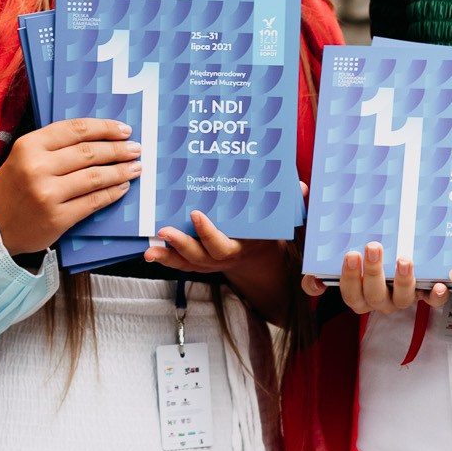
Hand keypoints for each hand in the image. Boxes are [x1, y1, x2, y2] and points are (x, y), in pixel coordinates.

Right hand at [0, 118, 137, 257]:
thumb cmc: (15, 185)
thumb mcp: (26, 155)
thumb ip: (56, 144)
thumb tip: (101, 136)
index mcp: (30, 145)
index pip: (76, 130)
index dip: (105, 128)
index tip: (124, 130)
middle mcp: (38, 167)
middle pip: (89, 153)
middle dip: (118, 150)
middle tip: (136, 148)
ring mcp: (47, 194)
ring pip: (95, 177)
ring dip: (121, 171)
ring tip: (136, 167)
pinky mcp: (57, 218)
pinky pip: (93, 201)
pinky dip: (112, 193)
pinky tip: (122, 187)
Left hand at [145, 209, 280, 276]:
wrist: (259, 253)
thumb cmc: (266, 231)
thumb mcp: (279, 219)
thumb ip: (290, 204)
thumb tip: (300, 187)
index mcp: (240, 247)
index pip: (222, 246)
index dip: (208, 233)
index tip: (196, 214)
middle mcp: (222, 258)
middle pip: (199, 257)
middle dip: (181, 245)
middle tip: (164, 230)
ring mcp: (208, 262)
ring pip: (185, 263)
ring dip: (167, 256)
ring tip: (151, 249)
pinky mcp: (197, 260)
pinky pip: (180, 262)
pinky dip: (166, 257)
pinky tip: (150, 249)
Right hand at [308, 242, 431, 317]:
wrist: (392, 256)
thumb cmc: (361, 259)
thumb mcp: (338, 260)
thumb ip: (321, 267)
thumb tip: (313, 279)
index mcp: (357, 294)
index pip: (348, 292)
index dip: (348, 277)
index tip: (350, 254)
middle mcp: (379, 300)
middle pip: (373, 295)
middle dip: (372, 272)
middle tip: (372, 247)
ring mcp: (401, 299)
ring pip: (401, 299)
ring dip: (402, 280)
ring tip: (404, 260)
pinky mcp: (424, 295)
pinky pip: (431, 301)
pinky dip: (436, 296)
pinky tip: (440, 285)